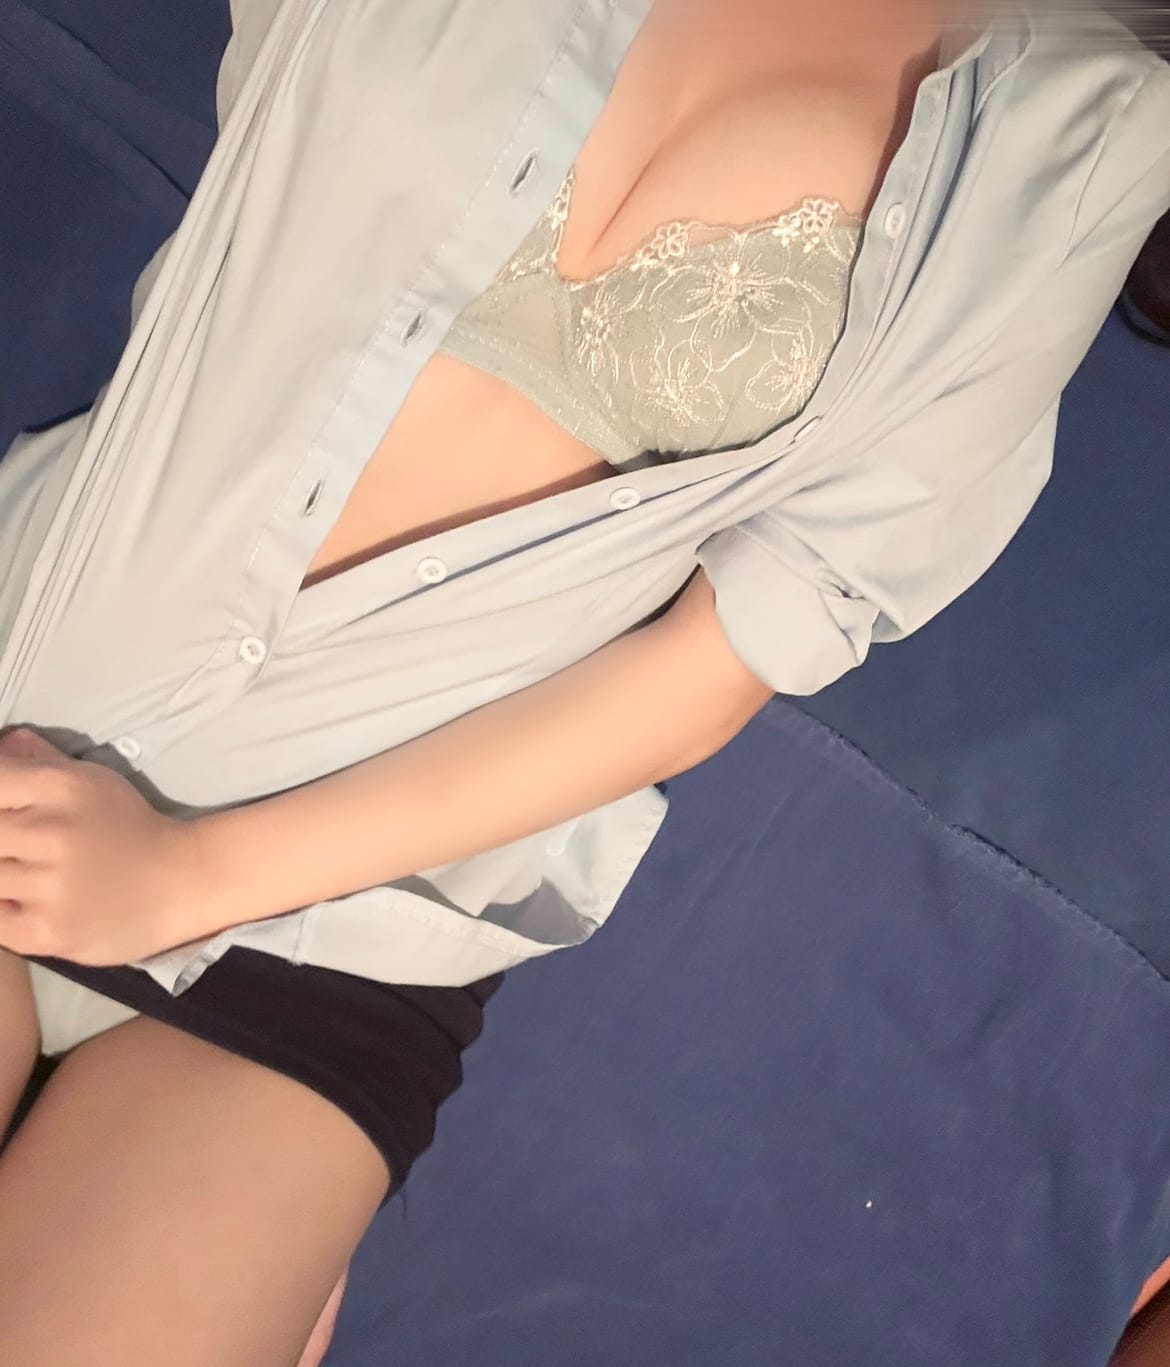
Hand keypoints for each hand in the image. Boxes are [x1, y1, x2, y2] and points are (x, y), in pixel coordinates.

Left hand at [0, 727, 208, 964]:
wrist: (182, 882)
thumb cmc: (130, 827)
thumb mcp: (92, 780)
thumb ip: (40, 760)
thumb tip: (3, 743)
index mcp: (60, 786)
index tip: (11, 815)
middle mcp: (52, 833)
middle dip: (3, 841)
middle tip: (21, 849)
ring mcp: (48, 886)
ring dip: (5, 876)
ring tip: (31, 875)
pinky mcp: (46, 932)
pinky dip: (6, 912)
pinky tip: (28, 904)